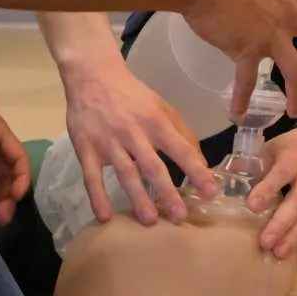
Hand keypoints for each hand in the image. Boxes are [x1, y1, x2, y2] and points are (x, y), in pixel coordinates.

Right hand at [62, 58, 217, 224]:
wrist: (92, 76)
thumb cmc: (132, 95)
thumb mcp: (160, 106)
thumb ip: (181, 132)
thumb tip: (201, 161)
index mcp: (154, 120)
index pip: (179, 148)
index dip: (196, 170)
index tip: (210, 191)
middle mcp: (133, 132)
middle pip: (152, 165)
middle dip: (167, 192)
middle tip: (180, 217)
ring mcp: (108, 142)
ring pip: (125, 173)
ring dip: (138, 197)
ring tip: (150, 220)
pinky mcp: (86, 149)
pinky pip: (92, 176)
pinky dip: (97, 197)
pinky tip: (105, 217)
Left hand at [247, 127, 296, 264]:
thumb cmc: (290, 149)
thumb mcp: (272, 149)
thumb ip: (255, 166)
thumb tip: (228, 184)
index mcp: (295, 156)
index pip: (281, 173)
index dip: (267, 189)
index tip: (252, 207)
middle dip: (281, 223)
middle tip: (265, 242)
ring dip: (296, 237)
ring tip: (279, 253)